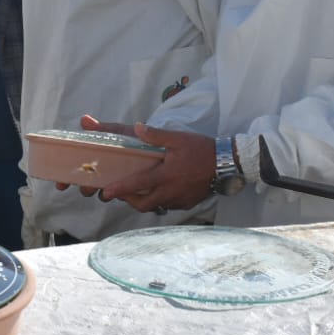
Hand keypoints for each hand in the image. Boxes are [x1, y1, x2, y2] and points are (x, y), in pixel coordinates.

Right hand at [55, 115, 136, 195]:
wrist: (158, 143)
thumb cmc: (133, 137)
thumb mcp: (117, 132)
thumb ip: (101, 129)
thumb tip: (84, 119)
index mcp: (95, 160)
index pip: (75, 172)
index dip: (65, 180)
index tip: (60, 184)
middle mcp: (103, 173)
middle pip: (86, 185)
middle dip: (83, 188)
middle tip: (85, 185)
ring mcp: (116, 182)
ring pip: (102, 193)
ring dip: (101, 192)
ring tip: (102, 190)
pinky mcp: (132, 188)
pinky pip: (122, 196)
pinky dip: (120, 194)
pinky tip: (121, 191)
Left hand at [97, 123, 215, 212]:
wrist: (227, 163)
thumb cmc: (202, 149)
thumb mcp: (178, 138)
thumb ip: (156, 135)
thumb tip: (137, 127)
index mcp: (165, 175)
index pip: (137, 185)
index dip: (119, 189)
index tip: (106, 192)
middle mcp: (170, 191)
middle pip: (143, 204)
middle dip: (128, 200)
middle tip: (119, 193)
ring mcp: (179, 200)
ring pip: (155, 206)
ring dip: (143, 201)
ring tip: (136, 192)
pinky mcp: (187, 203)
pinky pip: (168, 206)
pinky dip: (159, 201)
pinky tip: (158, 192)